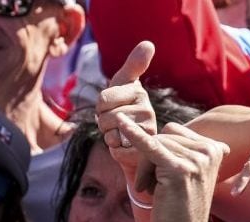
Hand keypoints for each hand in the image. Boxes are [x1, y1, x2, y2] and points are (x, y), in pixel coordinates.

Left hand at [96, 42, 156, 174]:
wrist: (135, 142)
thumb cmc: (124, 108)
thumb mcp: (124, 84)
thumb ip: (133, 65)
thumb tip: (149, 43)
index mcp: (138, 93)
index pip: (103, 99)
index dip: (101, 106)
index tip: (112, 106)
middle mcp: (147, 110)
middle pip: (104, 117)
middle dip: (104, 123)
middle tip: (116, 123)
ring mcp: (147, 131)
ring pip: (110, 133)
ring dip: (110, 137)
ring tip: (122, 134)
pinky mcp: (144, 150)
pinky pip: (116, 149)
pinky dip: (115, 149)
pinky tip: (126, 146)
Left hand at [120, 118, 226, 221]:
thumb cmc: (180, 208)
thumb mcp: (187, 175)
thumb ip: (183, 151)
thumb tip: (169, 129)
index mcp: (216, 149)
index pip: (174, 132)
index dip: (160, 151)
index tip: (162, 177)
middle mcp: (210, 151)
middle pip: (163, 136)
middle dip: (150, 161)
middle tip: (153, 188)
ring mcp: (196, 159)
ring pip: (154, 144)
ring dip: (145, 169)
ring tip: (152, 191)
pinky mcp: (178, 169)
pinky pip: (150, 146)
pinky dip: (133, 135)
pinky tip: (120, 124)